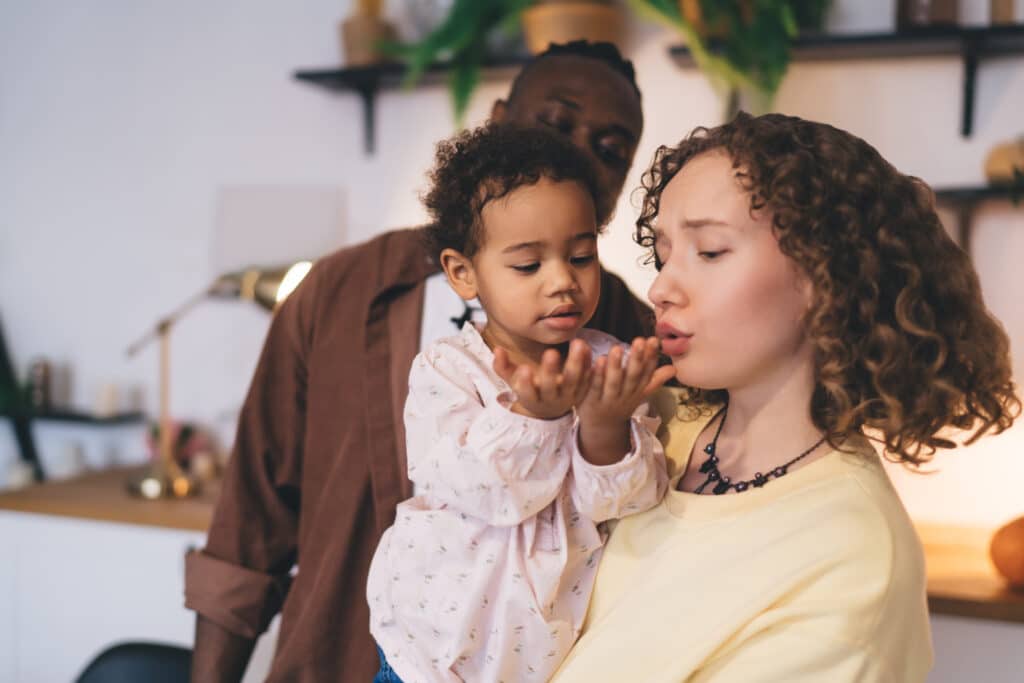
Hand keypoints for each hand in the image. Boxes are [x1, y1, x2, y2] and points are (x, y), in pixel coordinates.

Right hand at [493, 340, 591, 419]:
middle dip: (550, 370)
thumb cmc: (529, 389)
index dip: (525, 383)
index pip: (527, 393)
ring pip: (574, 381)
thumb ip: (503, 366)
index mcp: (531, 399)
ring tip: (577, 343)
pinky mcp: (582, 390)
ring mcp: (568, 396)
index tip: (524, 369)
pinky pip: (587, 377)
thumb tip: (497, 349)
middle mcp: (551, 399)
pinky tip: (589, 348)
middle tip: (551, 352)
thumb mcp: (513, 381)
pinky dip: (589, 364)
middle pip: (551, 387)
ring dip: (576, 362)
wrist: (551, 409)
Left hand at [576, 337, 675, 464]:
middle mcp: (625, 396)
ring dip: (616, 366)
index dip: (650, 357)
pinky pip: (594, 388)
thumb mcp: (639, 393)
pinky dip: (596, 375)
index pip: (647, 373)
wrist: (601, 428)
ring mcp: (608, 399)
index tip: (653, 340)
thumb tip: (674, 369)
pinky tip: (597, 360)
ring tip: (617, 348)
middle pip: (633, 377)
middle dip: (637, 359)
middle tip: (639, 341)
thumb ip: (654, 379)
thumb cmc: (620, 402)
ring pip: (614, 383)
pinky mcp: (591, 401)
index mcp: (638, 391)